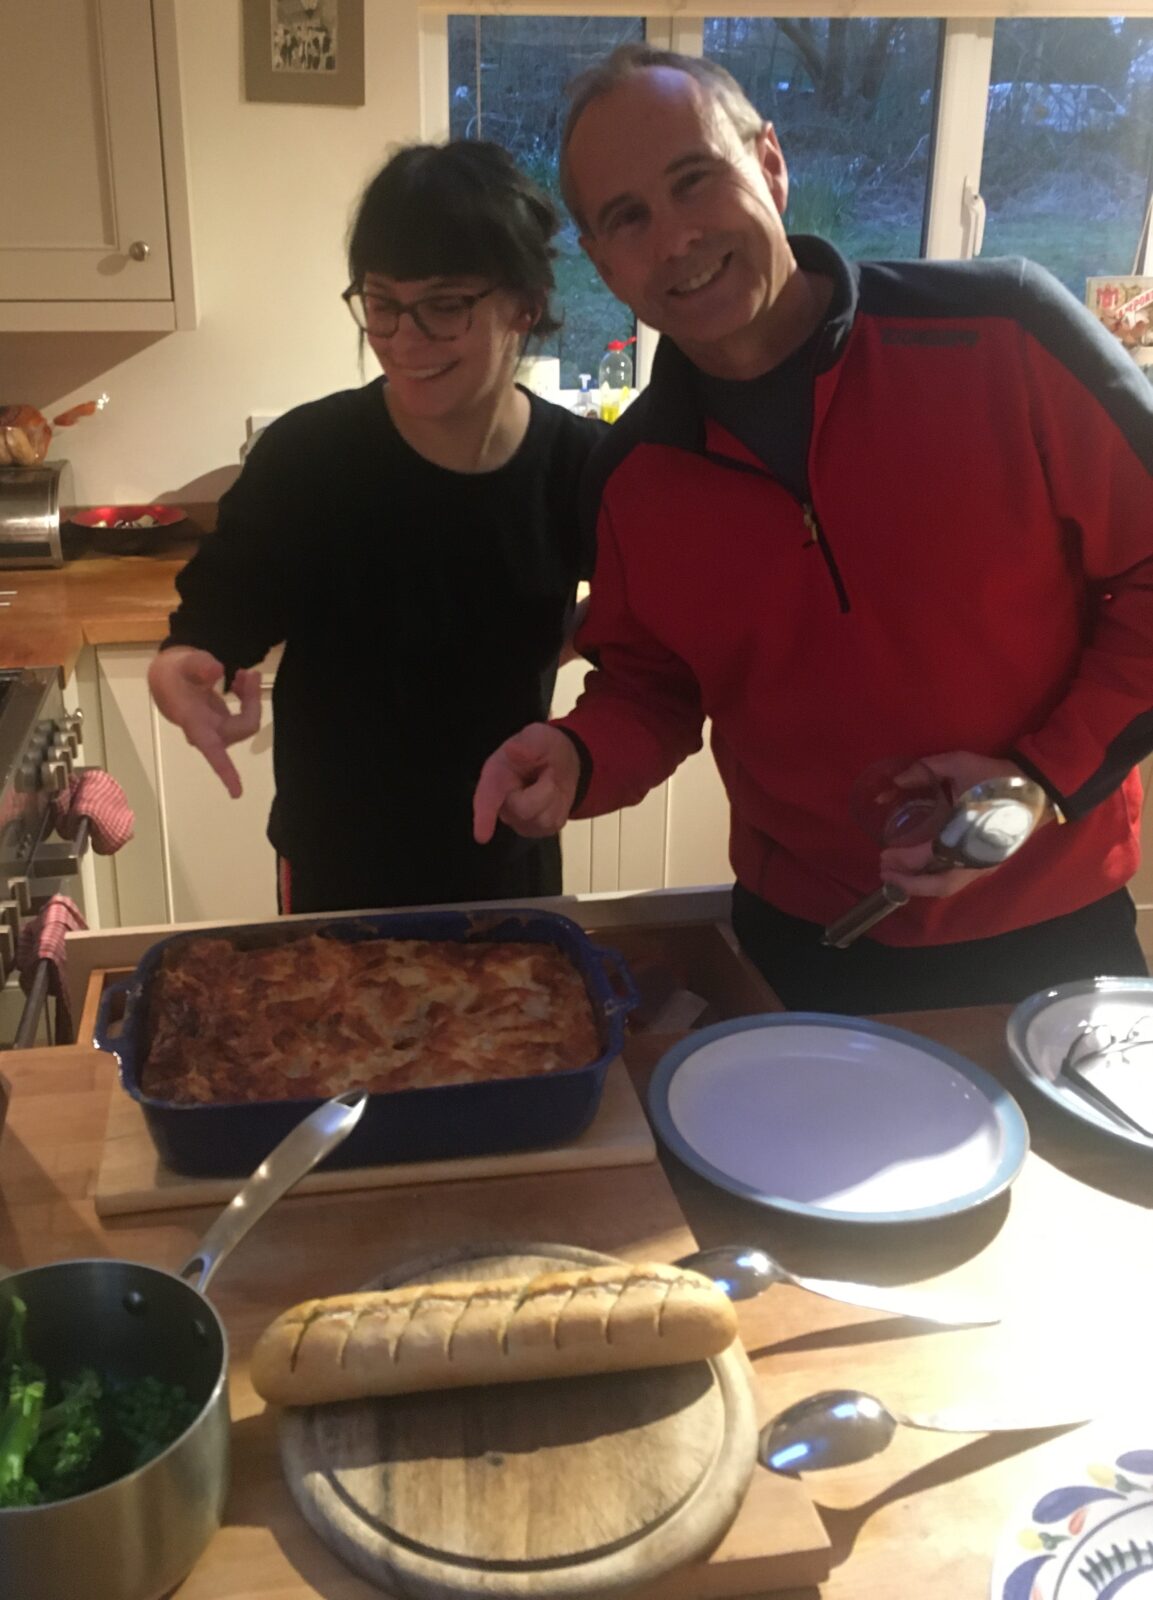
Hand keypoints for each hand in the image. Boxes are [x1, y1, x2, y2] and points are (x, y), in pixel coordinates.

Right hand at [148, 647, 261, 798]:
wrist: (168, 674)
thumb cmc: (174, 672)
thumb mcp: (183, 662)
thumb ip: (199, 665)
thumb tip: (216, 670)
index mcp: (194, 723)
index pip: (211, 750)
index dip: (225, 772)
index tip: (236, 792)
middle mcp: (207, 731)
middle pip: (242, 727)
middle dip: (252, 702)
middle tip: (248, 673)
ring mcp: (216, 728)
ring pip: (246, 722)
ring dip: (251, 699)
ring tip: (244, 674)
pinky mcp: (223, 722)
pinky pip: (244, 715)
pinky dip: (248, 698)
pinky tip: (240, 681)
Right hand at [473, 723, 580, 843]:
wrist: (561, 761)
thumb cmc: (542, 748)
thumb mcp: (538, 736)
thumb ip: (527, 743)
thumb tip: (514, 749)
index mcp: (495, 776)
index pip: (486, 799)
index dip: (483, 817)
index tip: (482, 836)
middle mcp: (503, 802)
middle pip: (523, 810)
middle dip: (543, 789)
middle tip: (546, 770)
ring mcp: (520, 819)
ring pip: (541, 818)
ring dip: (553, 797)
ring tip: (548, 781)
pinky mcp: (537, 829)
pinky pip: (553, 824)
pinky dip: (560, 807)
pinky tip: (554, 796)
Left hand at [879, 752, 1039, 898]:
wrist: (1039, 787)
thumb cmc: (997, 776)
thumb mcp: (960, 763)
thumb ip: (926, 769)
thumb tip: (896, 781)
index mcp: (969, 834)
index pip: (929, 856)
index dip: (904, 859)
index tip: (884, 854)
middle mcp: (977, 857)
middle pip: (939, 886)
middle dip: (909, 884)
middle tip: (885, 874)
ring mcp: (985, 864)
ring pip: (949, 887)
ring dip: (921, 886)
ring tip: (897, 878)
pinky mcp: (989, 863)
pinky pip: (958, 880)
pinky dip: (935, 881)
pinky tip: (920, 873)